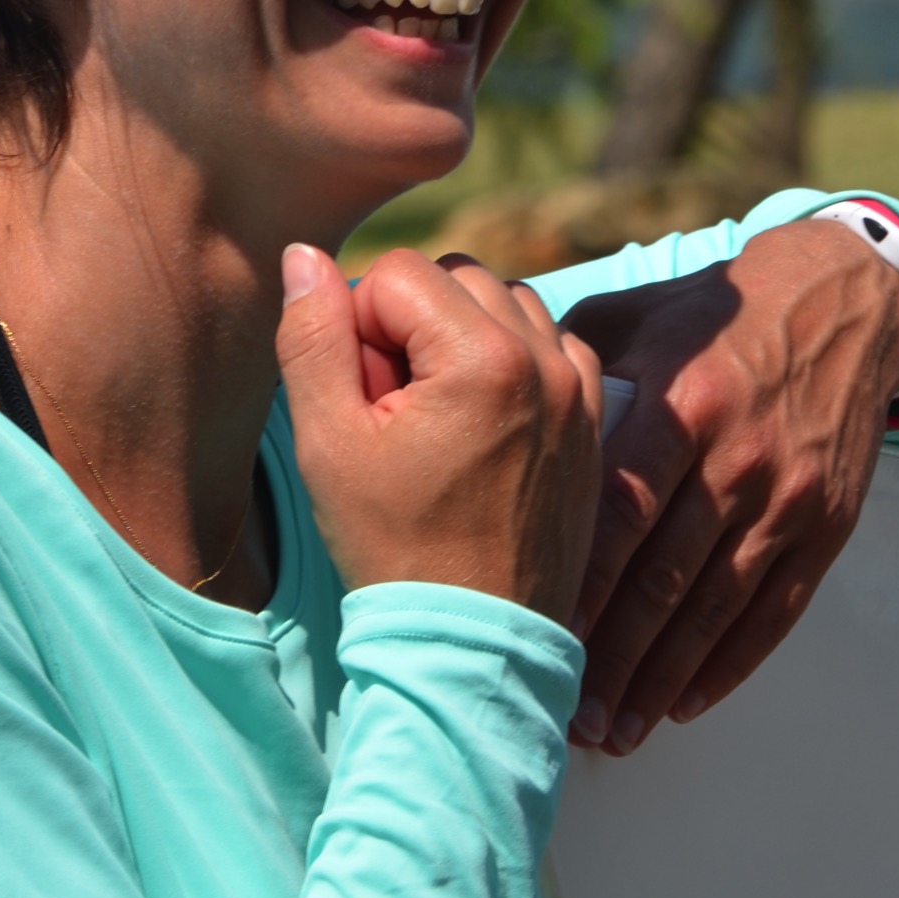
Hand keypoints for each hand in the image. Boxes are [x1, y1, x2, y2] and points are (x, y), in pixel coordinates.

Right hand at [276, 243, 601, 626]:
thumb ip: (311, 338)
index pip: (396, 272)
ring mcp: (580, 389)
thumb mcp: (328, 444)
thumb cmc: (393, 549)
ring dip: (462, 338)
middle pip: (454, 277)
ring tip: (438, 420)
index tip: (364, 404)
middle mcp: (545, 358)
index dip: (358, 330)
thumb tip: (304, 256)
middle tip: (395, 413)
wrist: (472, 641)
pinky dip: (511, 364)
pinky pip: (548, 346)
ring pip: (505, 303)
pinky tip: (482, 424)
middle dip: (411, 327)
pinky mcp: (593, 419)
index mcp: (481, 357)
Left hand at [562, 218, 898, 753]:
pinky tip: (684, 707)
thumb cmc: (710, 317)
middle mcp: (736, 458)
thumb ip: (561, 373)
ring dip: (662, 678)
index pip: (619, 511)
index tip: (531, 635)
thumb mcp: (633, 319)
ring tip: (616, 733)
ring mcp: (786, 499)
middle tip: (568, 716)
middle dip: (613, 656)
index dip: (579, 583)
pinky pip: (775, 612)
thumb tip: (475, 409)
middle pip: (664, 578)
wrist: (842, 304)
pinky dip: (729, 666)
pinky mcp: (827, 526)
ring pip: (716, 609)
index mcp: (680, 406)